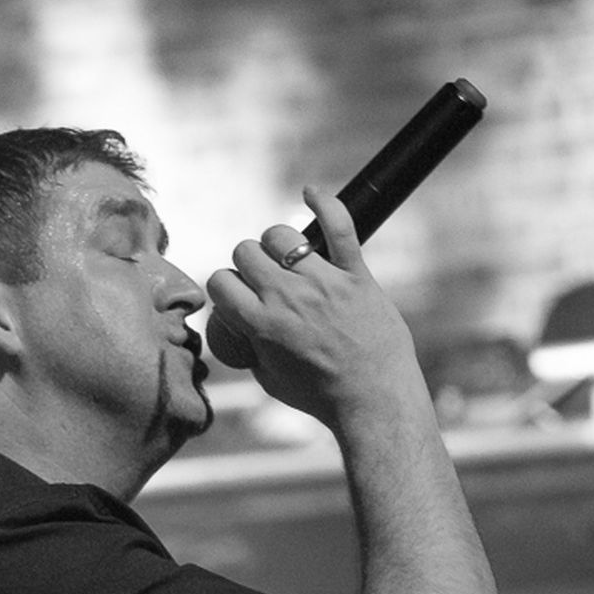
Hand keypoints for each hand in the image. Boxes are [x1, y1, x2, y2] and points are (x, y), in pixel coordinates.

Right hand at [205, 186, 421, 429]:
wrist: (373, 400)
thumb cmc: (320, 396)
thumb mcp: (268, 379)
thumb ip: (247, 346)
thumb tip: (236, 325)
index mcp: (260, 324)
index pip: (220, 281)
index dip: (225, 288)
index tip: (239, 298)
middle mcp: (286, 297)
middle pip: (245, 251)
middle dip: (248, 264)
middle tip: (265, 282)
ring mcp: (322, 282)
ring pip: (280, 234)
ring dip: (278, 243)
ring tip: (288, 257)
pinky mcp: (355, 275)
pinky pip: (338, 225)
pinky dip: (324, 203)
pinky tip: (311, 193)